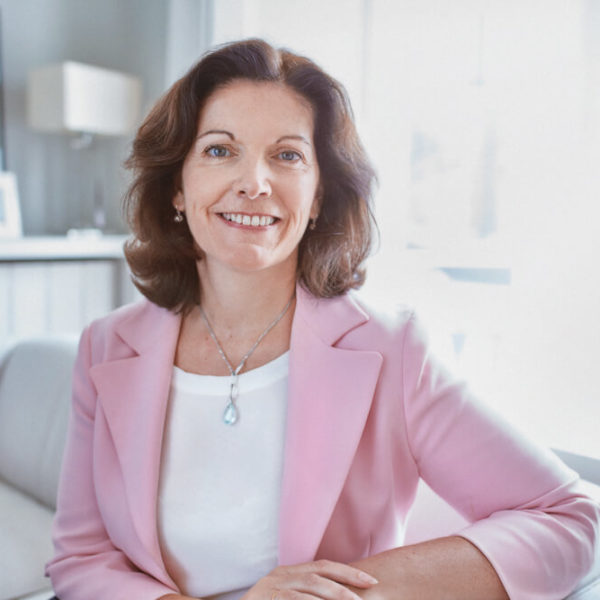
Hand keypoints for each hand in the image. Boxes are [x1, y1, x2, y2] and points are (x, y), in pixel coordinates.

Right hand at [240, 559, 378, 598]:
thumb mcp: (289, 598)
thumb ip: (308, 596)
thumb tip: (342, 596)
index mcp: (289, 572)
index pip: (323, 566)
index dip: (348, 572)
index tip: (371, 580)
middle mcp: (281, 574)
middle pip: (319, 572)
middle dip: (347, 581)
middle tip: (368, 591)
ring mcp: (271, 586)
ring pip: (309, 587)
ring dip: (334, 596)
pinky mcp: (266, 597)